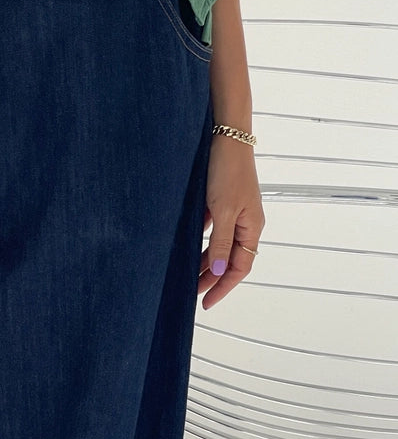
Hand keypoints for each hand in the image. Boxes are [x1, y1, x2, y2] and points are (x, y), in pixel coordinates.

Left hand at [197, 134, 264, 309]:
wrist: (226, 135)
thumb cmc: (227, 169)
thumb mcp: (223, 210)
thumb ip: (220, 241)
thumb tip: (216, 269)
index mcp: (251, 227)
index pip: (239, 267)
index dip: (222, 287)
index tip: (206, 303)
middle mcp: (245, 223)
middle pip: (228, 260)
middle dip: (210, 278)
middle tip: (189, 293)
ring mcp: (234, 213)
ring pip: (218, 246)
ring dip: (203, 262)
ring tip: (186, 276)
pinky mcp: (221, 202)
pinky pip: (212, 231)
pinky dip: (200, 243)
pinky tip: (186, 250)